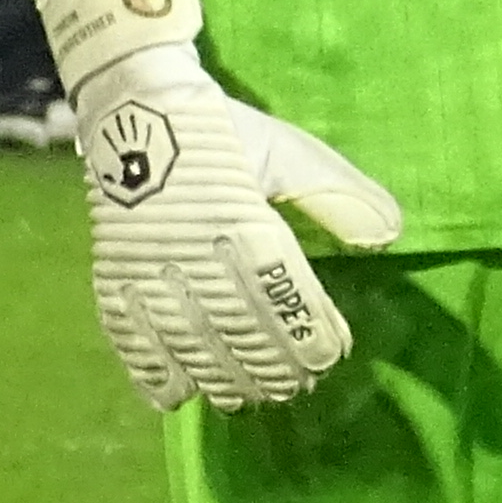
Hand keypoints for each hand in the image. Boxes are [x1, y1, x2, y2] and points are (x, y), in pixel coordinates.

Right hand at [37, 0, 405, 412]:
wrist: (134, 104)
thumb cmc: (224, 131)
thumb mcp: (291, 153)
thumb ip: (339, 196)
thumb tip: (389, 235)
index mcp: (242, 215)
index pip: (282, 291)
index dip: (310, 331)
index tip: (332, 354)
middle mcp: (193, 247)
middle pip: (237, 325)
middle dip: (271, 365)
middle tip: (296, 387)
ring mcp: (147, 263)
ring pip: (187, 338)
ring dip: (220, 376)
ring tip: (247, 398)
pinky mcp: (112, 270)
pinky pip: (128, 332)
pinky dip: (150, 369)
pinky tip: (175, 398)